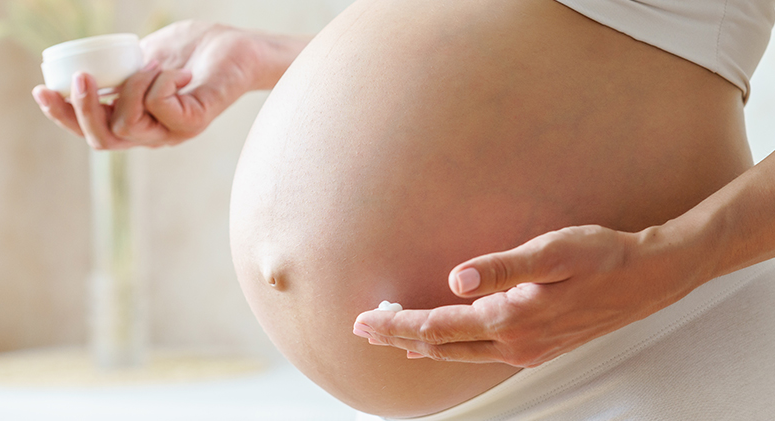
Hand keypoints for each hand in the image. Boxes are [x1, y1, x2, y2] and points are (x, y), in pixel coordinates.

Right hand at [32, 20, 275, 148]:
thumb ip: (119, 69)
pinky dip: (159, 81)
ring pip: (128, 124)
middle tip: (78, 78)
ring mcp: (173, 132)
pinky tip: (176, 71)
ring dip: (129, 88)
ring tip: (150, 63)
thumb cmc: (195, 51)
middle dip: (81, 110)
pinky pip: (160, 106)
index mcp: (136, 122)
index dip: (62, 116)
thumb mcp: (145, 58)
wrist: (239, 49)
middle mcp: (153, 134)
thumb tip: (84, 65)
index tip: (39, 90)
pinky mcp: (195, 122)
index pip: (90, 131)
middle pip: (101, 139)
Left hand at [353, 225, 700, 366]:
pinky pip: (479, 354)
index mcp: (513, 319)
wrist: (650, 277)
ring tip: (391, 337)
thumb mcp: (554, 251)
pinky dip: (450, 348)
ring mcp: (527, 350)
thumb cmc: (603, 258)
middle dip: (399, 338)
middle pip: (442, 346)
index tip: (365, 320)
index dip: (398, 325)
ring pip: (459, 354)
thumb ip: (503, 266)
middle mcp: (516, 343)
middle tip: (362, 331)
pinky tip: (439, 344)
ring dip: (421, 344)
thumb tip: (457, 278)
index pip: (439, 326)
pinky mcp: (536, 347)